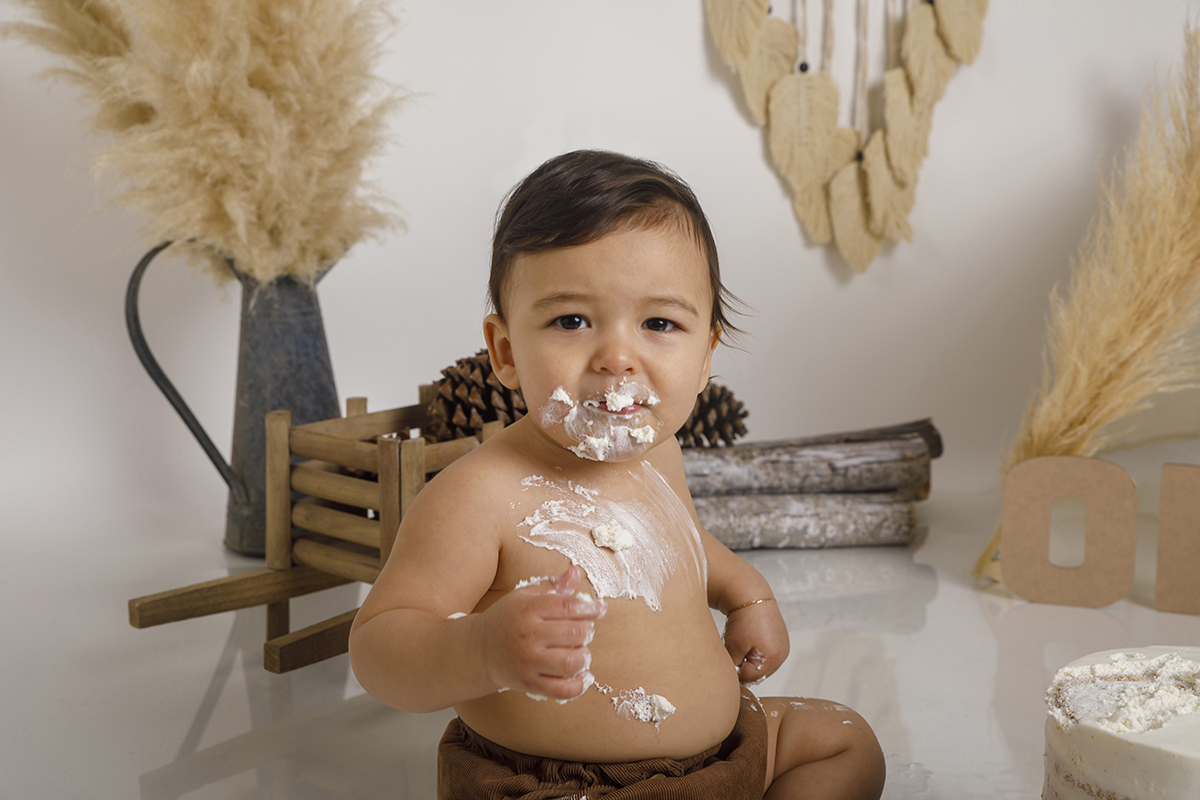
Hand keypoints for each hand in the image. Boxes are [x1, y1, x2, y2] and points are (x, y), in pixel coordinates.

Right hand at [479, 566, 606, 700]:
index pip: (568, 606)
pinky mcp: (529, 684)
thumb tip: (575, 571)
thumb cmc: (506, 619)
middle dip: (587, 632)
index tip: (600, 609)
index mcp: (527, 609)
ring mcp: (529, 662)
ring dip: (584, 656)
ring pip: (571, 662)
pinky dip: (578, 685)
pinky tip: (582, 676)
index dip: (590, 607)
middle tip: (584, 631)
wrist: (478, 650)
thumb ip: (552, 586)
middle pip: (574, 634)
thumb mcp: (524, 596)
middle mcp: (528, 636)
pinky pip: (562, 690)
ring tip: (580, 651)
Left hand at [723, 600, 789, 683]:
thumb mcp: (733, 647)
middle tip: (733, 650)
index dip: (736, 671)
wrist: (750, 593)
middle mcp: (782, 654)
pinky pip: (767, 653)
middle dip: (744, 666)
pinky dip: (756, 650)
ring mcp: (783, 646)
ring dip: (750, 658)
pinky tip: (748, 638)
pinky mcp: (780, 638)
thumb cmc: (742, 619)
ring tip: (741, 642)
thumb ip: (733, 667)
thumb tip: (732, 676)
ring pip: (762, 663)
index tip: (727, 659)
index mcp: (773, 658)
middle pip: (759, 672)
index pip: (751, 678)